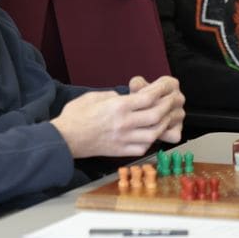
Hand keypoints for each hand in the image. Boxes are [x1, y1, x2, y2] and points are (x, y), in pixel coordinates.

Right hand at [52, 77, 184, 157]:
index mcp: (118, 107)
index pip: (148, 98)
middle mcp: (124, 123)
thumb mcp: (95, 96)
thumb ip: (114, 95)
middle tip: (173, 100)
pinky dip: (152, 139)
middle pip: (156, 115)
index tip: (168, 86)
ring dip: (164, 124)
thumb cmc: (76, 115)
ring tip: (167, 116)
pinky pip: (144, 146)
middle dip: (168, 106)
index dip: (162, 91)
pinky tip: (153, 133)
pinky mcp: (121, 151)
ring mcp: (124, 139)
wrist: (64, 139)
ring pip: (154, 133)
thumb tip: (125, 96)